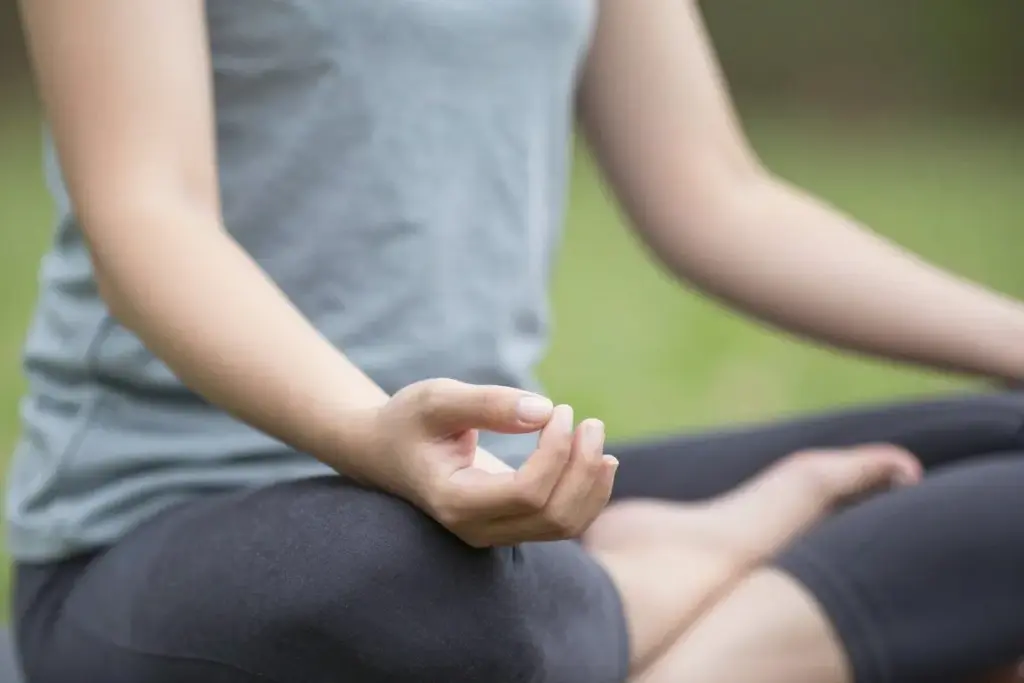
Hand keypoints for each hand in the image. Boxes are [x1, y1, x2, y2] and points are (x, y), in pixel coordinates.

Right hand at [361, 378, 617, 546]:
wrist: (385, 451)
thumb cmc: (408, 420)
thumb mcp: (438, 399)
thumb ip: (488, 403)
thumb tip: (544, 411)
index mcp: (454, 501)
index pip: (527, 492)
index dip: (557, 452)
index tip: (560, 410)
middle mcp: (476, 528)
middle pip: (553, 515)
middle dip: (582, 467)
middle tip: (589, 422)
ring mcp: (494, 533)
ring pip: (564, 525)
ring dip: (592, 483)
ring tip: (595, 437)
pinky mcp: (509, 525)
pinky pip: (562, 521)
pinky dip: (588, 493)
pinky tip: (596, 459)